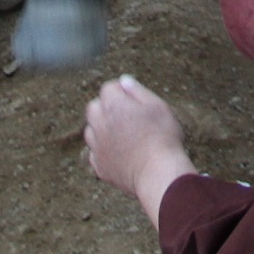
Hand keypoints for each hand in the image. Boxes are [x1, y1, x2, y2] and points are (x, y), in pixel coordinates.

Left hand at [83, 74, 195, 216]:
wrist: (157, 173)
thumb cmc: (162, 136)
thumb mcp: (158, 105)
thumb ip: (138, 91)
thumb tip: (123, 81)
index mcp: (113, 104)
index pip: (108, 88)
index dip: (121, 91)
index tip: (135, 100)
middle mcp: (99, 123)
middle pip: (94, 108)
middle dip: (106, 108)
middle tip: (127, 116)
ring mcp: (97, 146)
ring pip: (91, 131)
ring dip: (102, 129)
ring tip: (125, 136)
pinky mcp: (99, 166)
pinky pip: (95, 154)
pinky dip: (104, 152)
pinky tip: (121, 154)